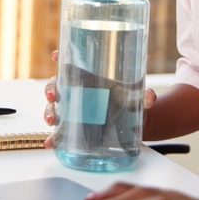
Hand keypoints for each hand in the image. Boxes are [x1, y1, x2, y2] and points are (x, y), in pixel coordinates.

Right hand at [42, 51, 157, 147]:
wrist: (130, 126)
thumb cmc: (128, 103)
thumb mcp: (135, 98)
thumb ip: (143, 97)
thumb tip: (150, 96)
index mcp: (87, 78)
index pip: (70, 63)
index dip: (61, 57)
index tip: (56, 55)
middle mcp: (76, 92)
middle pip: (55, 85)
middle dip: (50, 88)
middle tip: (53, 95)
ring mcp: (72, 111)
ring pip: (53, 107)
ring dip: (48, 113)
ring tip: (52, 120)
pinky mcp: (73, 129)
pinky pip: (58, 132)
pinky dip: (52, 138)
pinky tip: (50, 144)